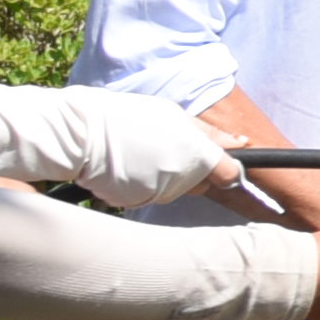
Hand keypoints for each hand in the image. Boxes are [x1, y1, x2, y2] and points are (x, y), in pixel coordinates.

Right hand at [61, 93, 244, 210]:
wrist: (78, 134)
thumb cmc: (126, 117)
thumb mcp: (172, 115)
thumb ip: (210, 134)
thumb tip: (241, 144)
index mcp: (197, 155)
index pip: (229, 175)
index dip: (225, 170)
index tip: (219, 164)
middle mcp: (182, 180)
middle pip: (200, 184)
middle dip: (190, 171)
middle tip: (163, 146)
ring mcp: (158, 194)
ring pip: (172, 191)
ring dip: (163, 177)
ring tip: (138, 152)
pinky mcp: (135, 204)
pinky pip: (146, 196)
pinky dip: (139, 185)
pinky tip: (124, 166)